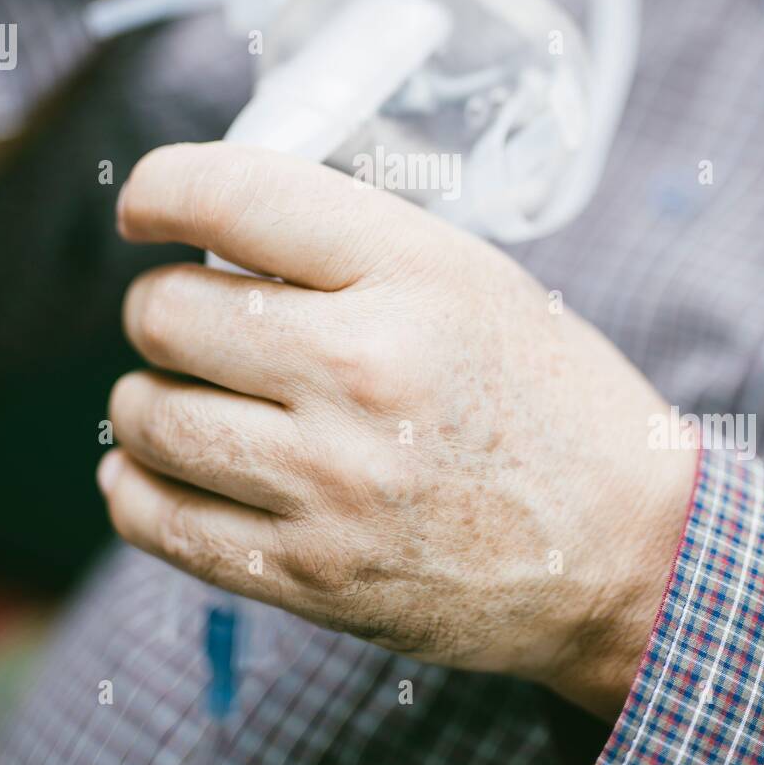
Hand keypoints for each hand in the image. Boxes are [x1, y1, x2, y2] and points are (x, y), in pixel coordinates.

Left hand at [100, 144, 694, 722]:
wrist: (627, 550)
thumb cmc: (551, 402)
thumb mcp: (474, 281)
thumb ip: (349, 247)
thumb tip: (213, 233)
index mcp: (414, 275)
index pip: (232, 196)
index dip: (159, 189)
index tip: (147, 206)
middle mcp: (363, 371)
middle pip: (166, 311)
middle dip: (161, 304)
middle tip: (195, 318)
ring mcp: (332, 483)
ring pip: (146, 415)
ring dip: (149, 395)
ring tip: (188, 395)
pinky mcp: (311, 575)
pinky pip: (156, 520)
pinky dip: (137, 485)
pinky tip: (159, 467)